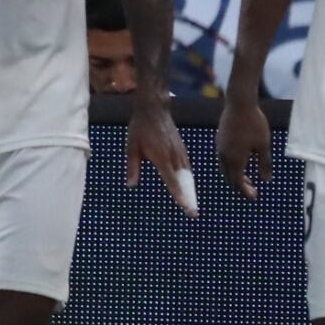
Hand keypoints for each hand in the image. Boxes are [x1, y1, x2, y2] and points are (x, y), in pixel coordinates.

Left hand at [128, 99, 195, 213]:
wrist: (154, 109)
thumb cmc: (140, 128)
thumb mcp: (131, 147)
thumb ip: (132, 167)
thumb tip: (131, 185)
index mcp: (162, 157)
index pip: (172, 181)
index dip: (179, 195)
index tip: (185, 208)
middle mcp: (174, 157)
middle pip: (184, 182)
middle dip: (189, 199)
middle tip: (193, 215)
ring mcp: (180, 152)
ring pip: (187, 176)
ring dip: (190, 191)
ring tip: (192, 206)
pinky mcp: (182, 149)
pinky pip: (187, 168)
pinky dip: (189, 180)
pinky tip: (189, 188)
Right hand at [220, 91, 272, 200]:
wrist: (239, 104)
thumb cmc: (254, 124)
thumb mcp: (264, 145)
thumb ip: (264, 164)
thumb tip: (266, 180)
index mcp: (235, 160)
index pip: (238, 182)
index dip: (246, 191)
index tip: (255, 197)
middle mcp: (224, 157)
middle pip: (229, 178)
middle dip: (240, 186)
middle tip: (253, 191)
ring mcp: (220, 149)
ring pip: (225, 169)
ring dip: (236, 176)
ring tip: (248, 179)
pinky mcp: (219, 141)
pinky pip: (224, 160)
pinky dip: (232, 166)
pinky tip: (242, 162)